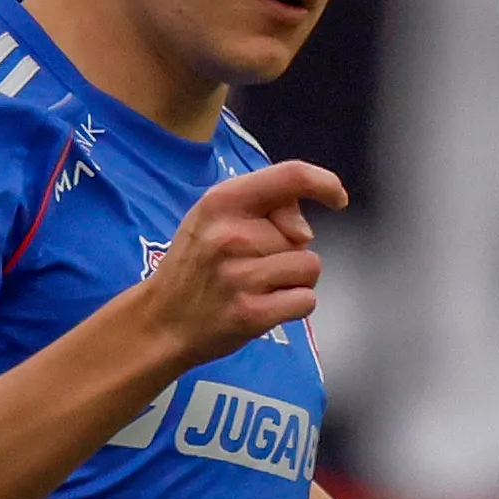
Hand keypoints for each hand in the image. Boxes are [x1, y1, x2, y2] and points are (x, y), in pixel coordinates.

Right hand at [136, 161, 346, 368]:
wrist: (161, 321)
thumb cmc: (195, 266)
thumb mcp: (214, 218)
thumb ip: (261, 207)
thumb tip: (305, 228)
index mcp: (222, 201)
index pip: (290, 177)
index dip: (323, 183)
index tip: (337, 198)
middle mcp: (231, 234)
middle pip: (302, 235)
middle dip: (289, 251)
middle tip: (251, 266)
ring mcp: (241, 276)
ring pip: (309, 267)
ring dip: (295, 280)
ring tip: (259, 287)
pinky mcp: (251, 313)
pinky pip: (305, 300)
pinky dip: (294, 306)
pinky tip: (265, 307)